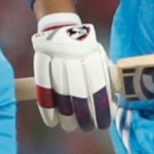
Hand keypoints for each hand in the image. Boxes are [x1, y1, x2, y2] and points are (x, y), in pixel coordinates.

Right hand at [31, 13, 113, 130]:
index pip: (98, 86)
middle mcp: (74, 54)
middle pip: (78, 91)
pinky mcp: (40, 59)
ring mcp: (55, 56)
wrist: (61, 26)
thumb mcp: (98, 56)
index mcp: (92, 53)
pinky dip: (46, 108)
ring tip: (70, 126)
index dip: (101, 108)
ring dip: (65, 115)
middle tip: (87, 127)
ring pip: (60, 91)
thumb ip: (106, 77)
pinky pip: (42, 87)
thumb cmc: (85, 50)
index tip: (104, 123)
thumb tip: (113, 105)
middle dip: (84, 114)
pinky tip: (52, 121)